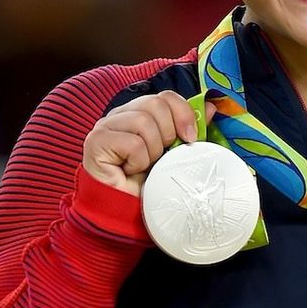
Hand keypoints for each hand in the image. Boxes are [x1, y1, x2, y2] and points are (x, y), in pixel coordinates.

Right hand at [83, 91, 215, 194]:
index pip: (165, 96)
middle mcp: (119, 115)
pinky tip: (130, 171)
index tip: (191, 138)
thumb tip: (210, 108)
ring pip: (143, 122)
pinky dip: (139, 162)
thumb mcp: (174, 153)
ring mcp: (105, 126)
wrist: (126, 211)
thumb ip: (187, 130)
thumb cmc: (147, 184)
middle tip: (161, 157)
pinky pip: (133, 144)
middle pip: (155, 104)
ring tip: (144, 166)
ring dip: (152, 151)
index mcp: (137, 113)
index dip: (183, 113)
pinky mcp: (96, 142)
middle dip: (168, 134)